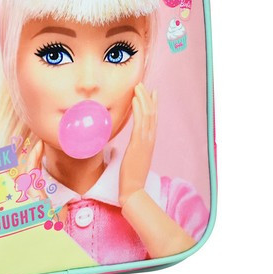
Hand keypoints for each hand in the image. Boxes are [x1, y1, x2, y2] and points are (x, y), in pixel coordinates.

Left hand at [119, 83, 156, 206]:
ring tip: (138, 86)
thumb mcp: (131, 159)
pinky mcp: (139, 143)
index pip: (153, 119)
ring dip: (142, 98)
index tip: (151, 92)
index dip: (153, 104)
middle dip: (147, 97)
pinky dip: (138, 109)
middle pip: (152, 113)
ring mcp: (146, 141)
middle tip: (143, 84)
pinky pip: (140, 122)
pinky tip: (134, 99)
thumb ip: (129, 151)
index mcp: (148, 142)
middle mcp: (150, 139)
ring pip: (147, 114)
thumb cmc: (130, 176)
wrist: (133, 189)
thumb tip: (119, 147)